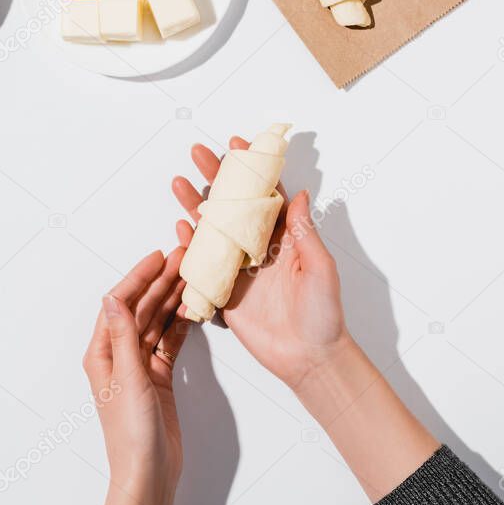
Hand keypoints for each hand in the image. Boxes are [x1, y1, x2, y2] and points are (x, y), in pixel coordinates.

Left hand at [83, 247, 188, 495]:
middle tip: (183, 259)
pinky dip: (181, 325)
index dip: (138, 278)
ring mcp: (139, 367)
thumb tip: (113, 298)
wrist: (148, 473)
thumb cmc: (131, 434)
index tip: (158, 257)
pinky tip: (193, 309)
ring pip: (157, 323)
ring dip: (172, 299)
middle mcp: (118, 357)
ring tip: (191, 276)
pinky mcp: (158, 378)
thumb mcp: (127, 380)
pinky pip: (170, 343)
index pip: (119, 304)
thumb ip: (123, 338)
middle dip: (160, 283)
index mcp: (102, 354)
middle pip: (140, 309)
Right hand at [172, 137, 350, 393]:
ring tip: (180, 183)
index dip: (252, 171)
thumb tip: (298, 194)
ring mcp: (242, 269)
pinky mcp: (227, 292)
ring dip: (197, 206)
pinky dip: (191, 245)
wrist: (308, 358)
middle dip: (217, 179)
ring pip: (215, 230)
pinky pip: (204, 264)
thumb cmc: (323, 316)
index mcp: (287, 238)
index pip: (266, 195)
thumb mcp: (321, 269)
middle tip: (199, 153)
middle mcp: (261, 249)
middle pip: (234, 206)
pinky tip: (180, 227)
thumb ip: (305, 232)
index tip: (237, 146)